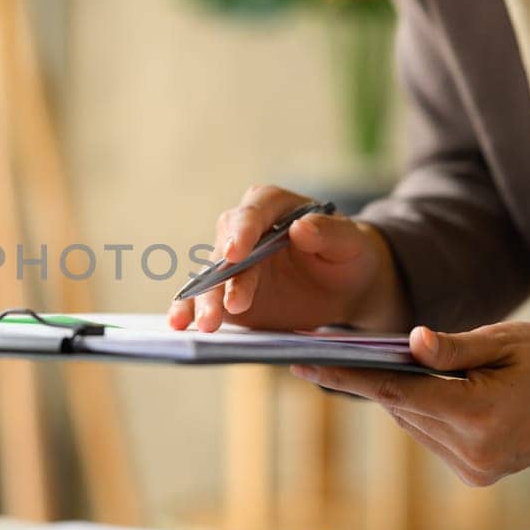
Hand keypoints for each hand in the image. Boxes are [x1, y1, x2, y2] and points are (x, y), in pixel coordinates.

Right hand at [168, 185, 409, 332]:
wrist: (341, 286)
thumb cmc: (347, 255)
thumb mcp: (350, 243)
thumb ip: (329, 233)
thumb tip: (300, 228)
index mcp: (273, 206)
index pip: (253, 211)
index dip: (243, 230)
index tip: (237, 253)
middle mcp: (245, 230)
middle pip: (225, 247)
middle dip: (223, 277)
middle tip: (229, 305)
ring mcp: (231, 263)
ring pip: (210, 277)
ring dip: (203, 299)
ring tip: (203, 324)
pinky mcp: (224, 291)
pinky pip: (202, 299)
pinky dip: (190, 310)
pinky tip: (179, 324)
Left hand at [291, 322, 529, 485]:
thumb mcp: (503, 340)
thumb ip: (452, 348)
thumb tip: (408, 343)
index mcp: (478, 416)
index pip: (394, 393)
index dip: (345, 377)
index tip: (303, 364)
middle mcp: (473, 451)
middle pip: (400, 409)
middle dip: (371, 379)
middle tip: (337, 350)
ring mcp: (476, 468)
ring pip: (413, 423)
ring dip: (401, 397)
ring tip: (391, 364)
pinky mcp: (479, 474)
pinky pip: (432, 436)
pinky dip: (423, 412)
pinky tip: (431, 390)